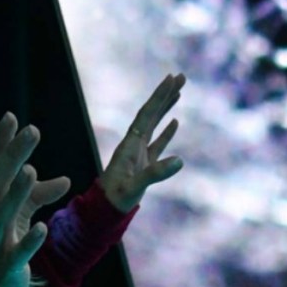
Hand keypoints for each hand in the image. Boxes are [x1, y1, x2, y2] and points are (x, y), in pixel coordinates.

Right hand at [0, 112, 69, 286]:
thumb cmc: (2, 244)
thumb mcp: (20, 217)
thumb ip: (38, 196)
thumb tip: (66, 179)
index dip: (0, 143)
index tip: (11, 116)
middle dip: (13, 155)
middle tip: (32, 130)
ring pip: (2, 214)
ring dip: (16, 192)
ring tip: (31, 169)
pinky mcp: (6, 266)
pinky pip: (16, 253)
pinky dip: (28, 241)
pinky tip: (41, 228)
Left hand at [100, 73, 185, 212]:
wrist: (105, 209)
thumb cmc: (117, 198)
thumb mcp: (135, 186)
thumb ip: (155, 173)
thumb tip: (180, 160)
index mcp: (130, 143)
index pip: (147, 114)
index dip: (159, 96)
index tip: (171, 79)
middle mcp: (134, 143)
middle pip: (151, 112)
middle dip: (165, 94)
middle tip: (181, 76)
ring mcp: (139, 152)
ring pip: (155, 124)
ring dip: (166, 107)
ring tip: (179, 91)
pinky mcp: (144, 163)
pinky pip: (157, 142)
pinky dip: (166, 131)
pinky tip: (175, 121)